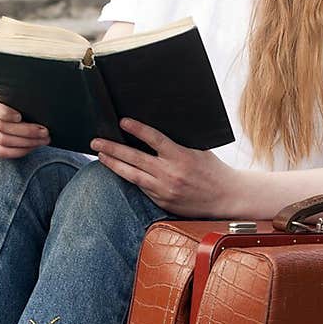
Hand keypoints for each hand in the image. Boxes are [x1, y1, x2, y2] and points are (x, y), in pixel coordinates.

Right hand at [0, 85, 49, 158]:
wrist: (10, 104)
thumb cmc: (17, 97)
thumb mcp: (17, 92)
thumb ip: (21, 97)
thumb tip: (38, 104)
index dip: (8, 114)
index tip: (21, 116)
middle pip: (2, 127)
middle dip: (27, 131)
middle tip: (44, 131)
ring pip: (3, 141)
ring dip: (27, 142)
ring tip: (43, 139)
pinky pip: (2, 151)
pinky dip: (19, 151)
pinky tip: (33, 146)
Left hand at [91, 117, 241, 215]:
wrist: (227, 198)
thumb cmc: (213, 169)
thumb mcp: (199, 150)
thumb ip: (178, 143)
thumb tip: (155, 131)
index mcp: (181, 156)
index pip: (153, 139)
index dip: (136, 129)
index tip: (122, 121)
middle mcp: (170, 174)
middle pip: (134, 158)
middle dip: (112, 148)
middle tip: (95, 141)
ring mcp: (164, 190)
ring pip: (132, 175)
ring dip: (113, 164)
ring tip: (100, 156)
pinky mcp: (162, 202)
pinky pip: (141, 188)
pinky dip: (129, 177)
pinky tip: (118, 170)